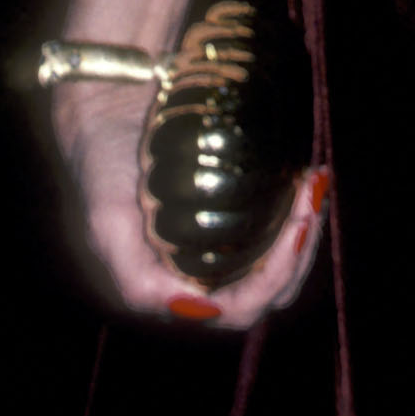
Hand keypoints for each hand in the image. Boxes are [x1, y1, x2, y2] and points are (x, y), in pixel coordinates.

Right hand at [51, 77, 327, 329]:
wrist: (103, 105)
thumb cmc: (99, 166)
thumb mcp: (105, 222)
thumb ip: (136, 276)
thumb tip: (192, 309)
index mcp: (167, 290)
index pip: (239, 307)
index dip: (274, 278)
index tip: (298, 226)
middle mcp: (194, 275)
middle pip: (268, 288)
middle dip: (299, 246)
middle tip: (312, 189)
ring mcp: (213, 244)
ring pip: (276, 260)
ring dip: (304, 227)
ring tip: (315, 178)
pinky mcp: (226, 210)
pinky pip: (272, 225)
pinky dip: (294, 206)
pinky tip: (305, 172)